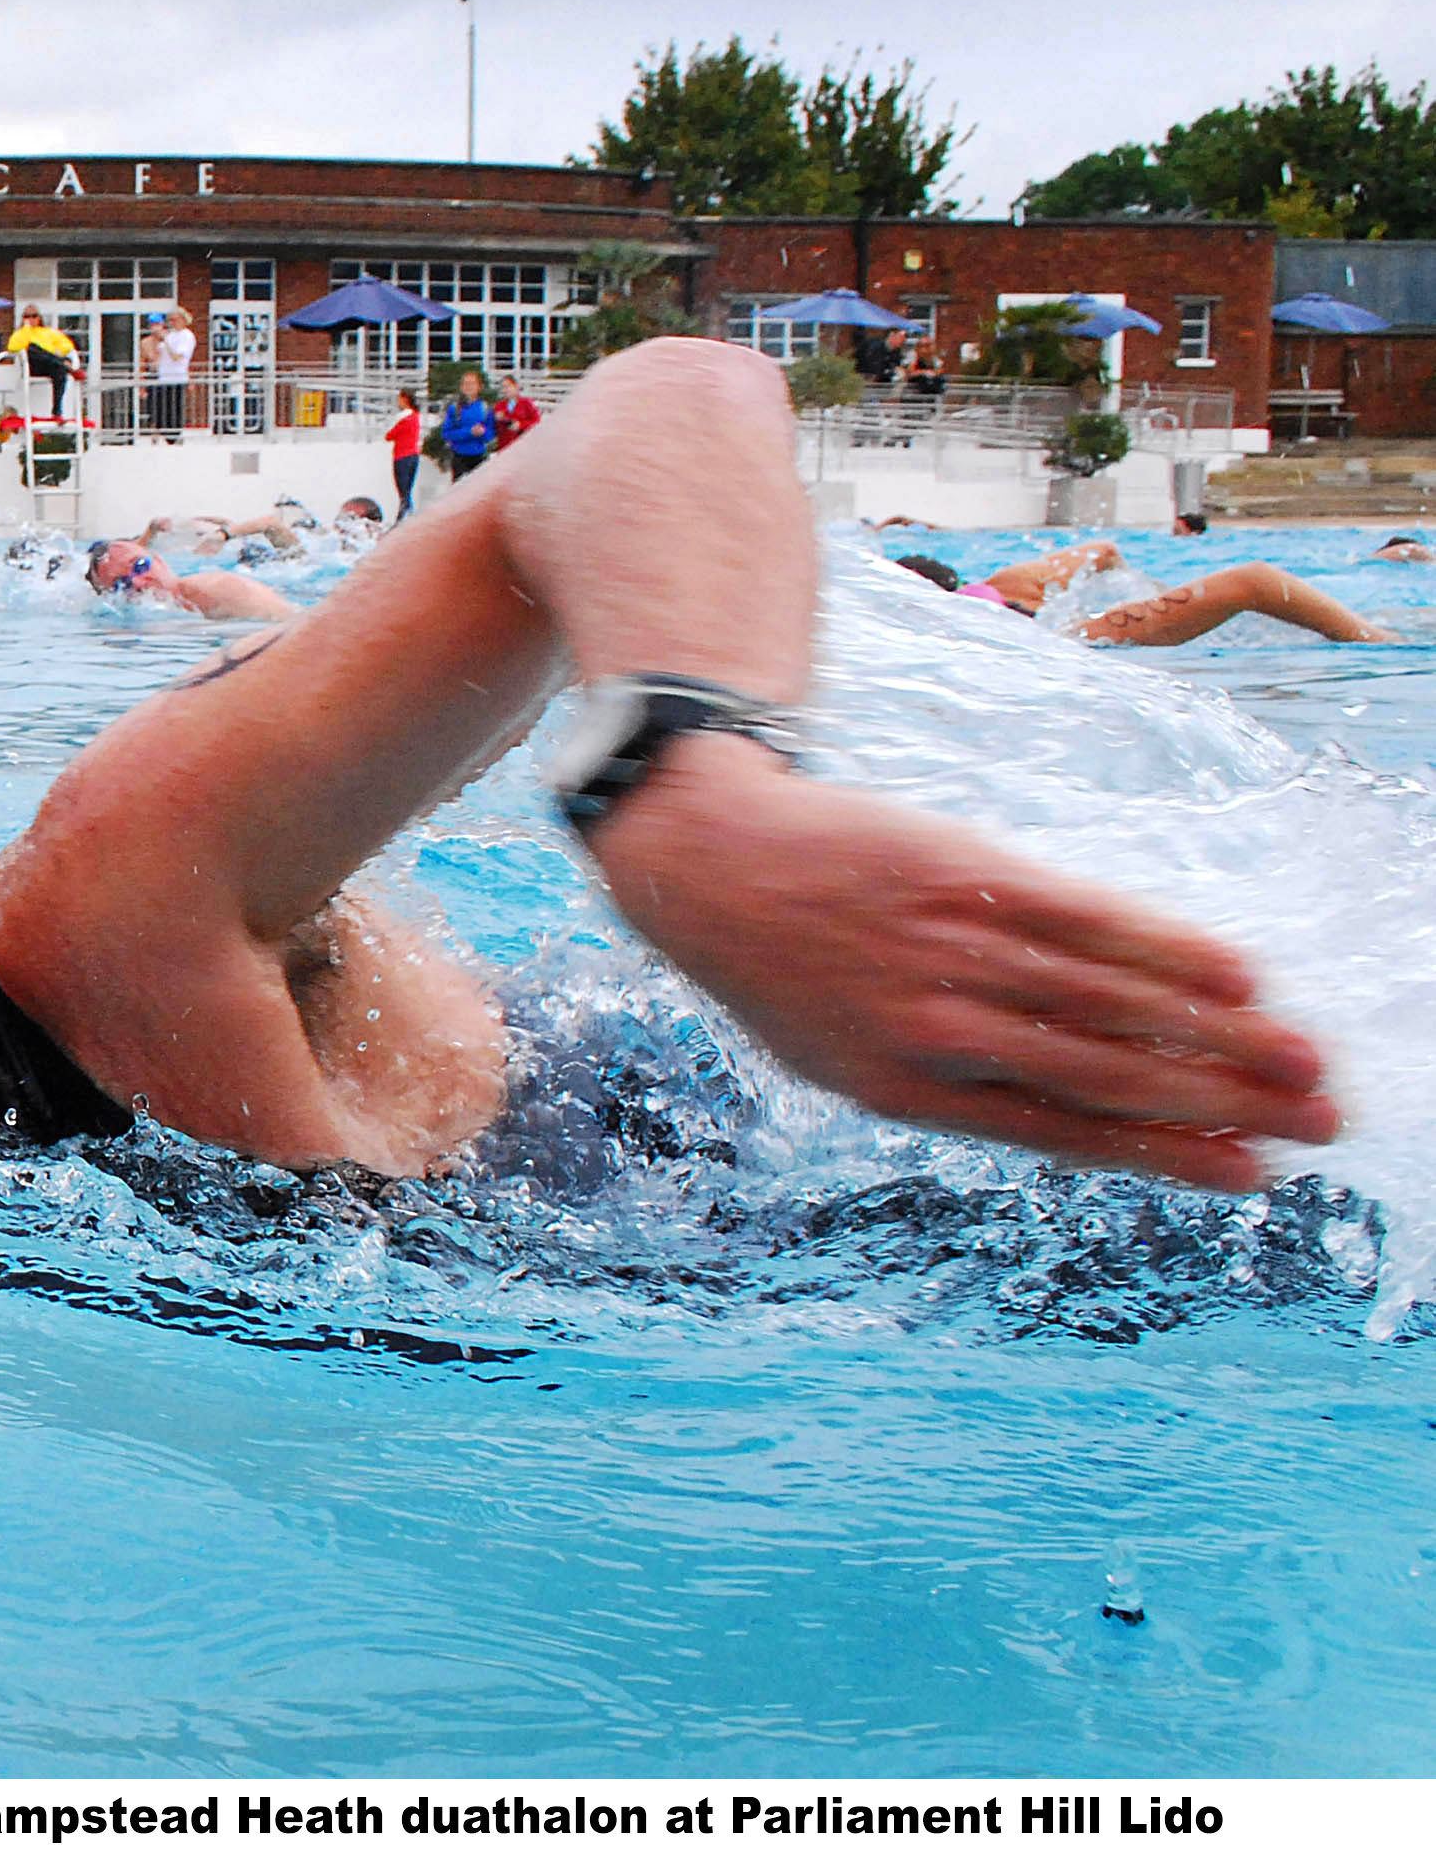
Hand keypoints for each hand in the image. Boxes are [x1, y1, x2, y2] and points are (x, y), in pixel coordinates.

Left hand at [588, 737, 1335, 1187]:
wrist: (712, 863)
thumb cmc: (790, 973)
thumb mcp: (844, 1059)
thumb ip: (956, 1087)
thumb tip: (1074, 1118)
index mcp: (907, 1090)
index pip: (1065, 1133)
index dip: (1169, 1155)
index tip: (1253, 1172)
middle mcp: (938, 1027)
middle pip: (1109, 1071)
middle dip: (1226, 1101)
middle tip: (1322, 1121)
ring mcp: (955, 948)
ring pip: (1112, 1001)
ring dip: (1221, 1034)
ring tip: (1304, 1060)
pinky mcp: (966, 874)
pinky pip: (1085, 918)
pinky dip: (1165, 948)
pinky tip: (1234, 973)